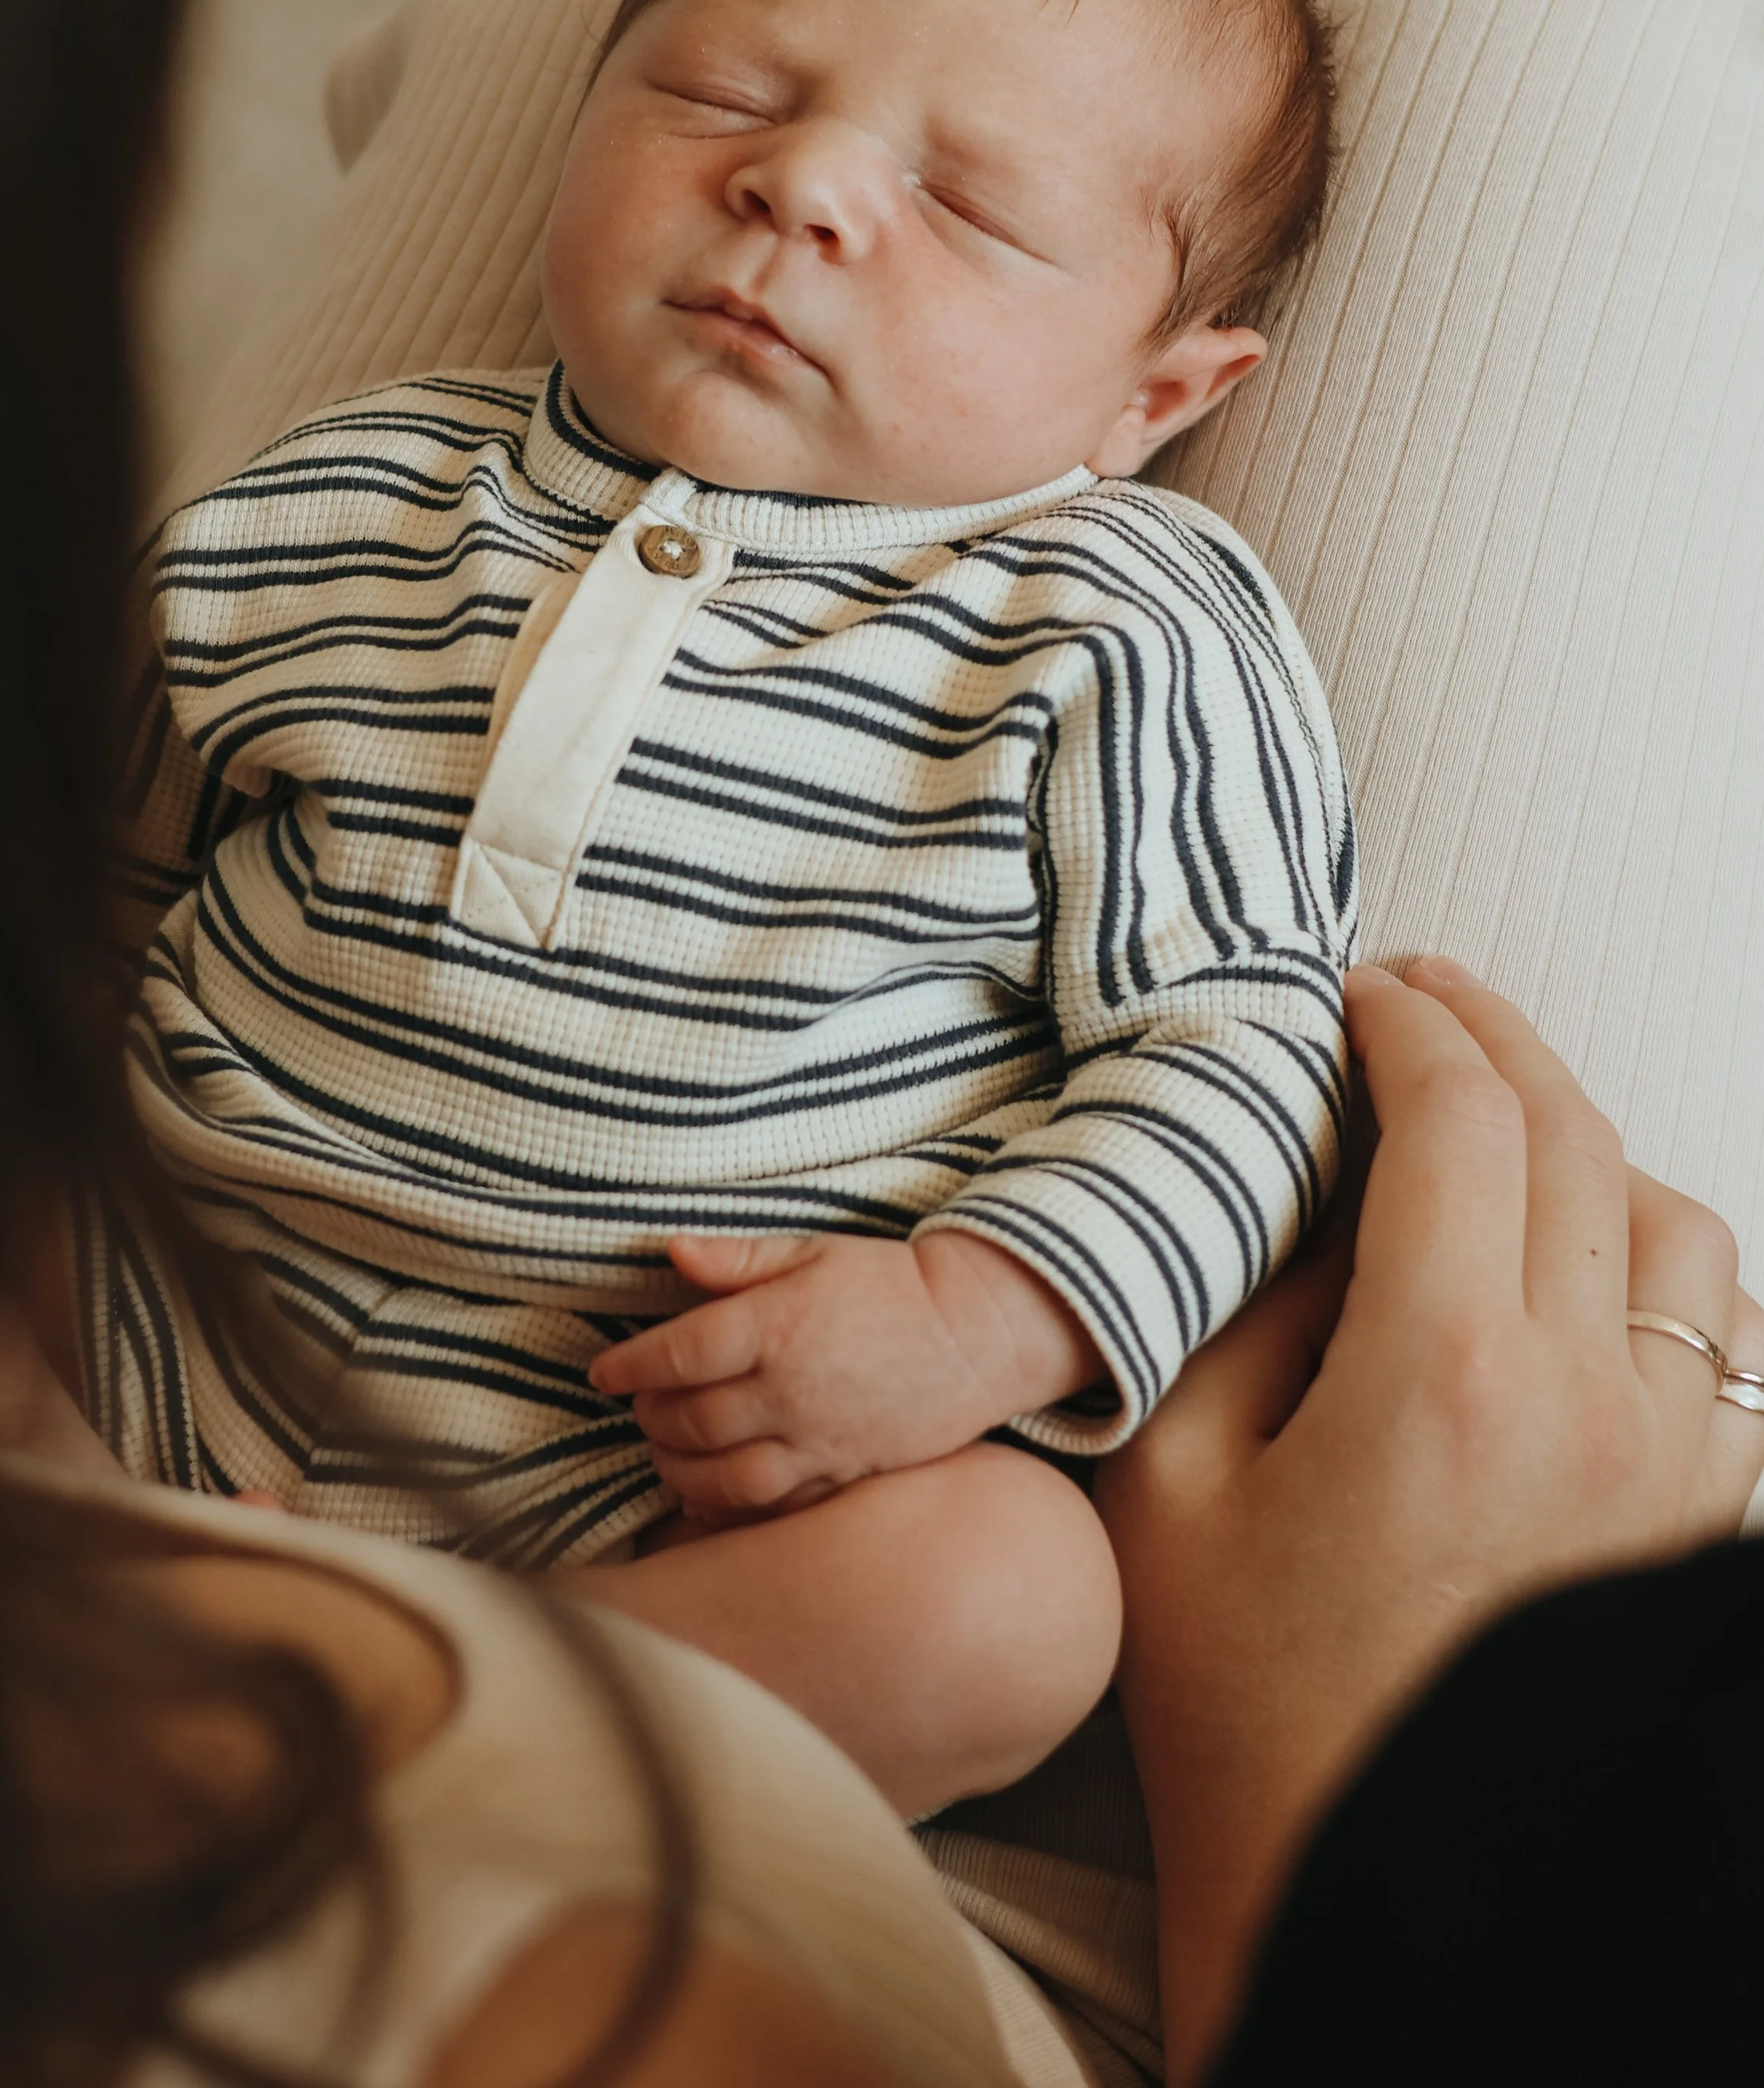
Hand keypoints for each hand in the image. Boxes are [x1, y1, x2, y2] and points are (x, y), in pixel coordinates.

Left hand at [588, 1228, 1099, 1517]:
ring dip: (677, 1469)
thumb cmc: (889, 1284)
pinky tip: (706, 1495)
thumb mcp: (813, 1251)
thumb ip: (739, 1258)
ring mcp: (817, 1442)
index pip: (676, 1355)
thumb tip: (672, 1250)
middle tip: (639, 1405)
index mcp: (777, 1326)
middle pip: (690, 1420)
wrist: (976, 1333)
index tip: (604, 1371)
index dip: (628, 1366)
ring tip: (665, 1451)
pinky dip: (725, 1507)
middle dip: (650, 1416)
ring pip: (721, 1477)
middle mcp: (790, 1391)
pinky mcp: (842, 1476)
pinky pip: (769, 1506)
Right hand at [1097, 957, 1763, 2085]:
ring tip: (1501, 1124)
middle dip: (1494, 1038)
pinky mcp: (1702, 1529)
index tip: (1357, 989)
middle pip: (1577, 1138)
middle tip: (1424, 997)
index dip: (1408, 1023)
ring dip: (1588, 1140)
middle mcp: (1592, 1400)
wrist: (1383, 1892)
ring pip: (1680, 1224)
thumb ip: (1236, 1312)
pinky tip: (1580, 1260)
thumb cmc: (1249, 1709)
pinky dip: (1652, 1256)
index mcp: (1446, 1375)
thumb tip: (1321, 1203)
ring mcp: (1673, 1468)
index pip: (1459, 1118)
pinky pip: (1720, 1337)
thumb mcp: (1171, 1489)